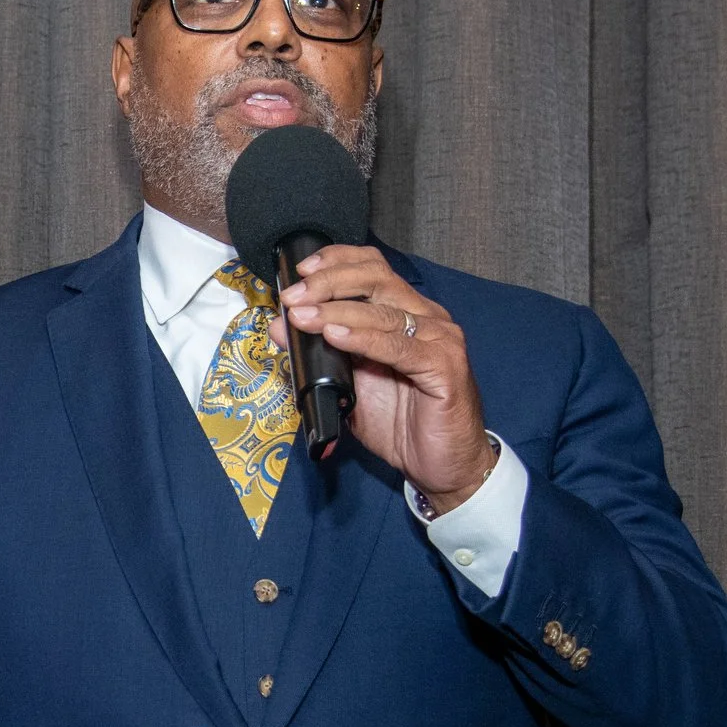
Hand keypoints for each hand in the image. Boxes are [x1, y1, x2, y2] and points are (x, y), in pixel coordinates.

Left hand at [271, 245, 495, 512]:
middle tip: (293, 297)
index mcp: (406, 314)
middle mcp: (427, 318)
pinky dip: (364, 339)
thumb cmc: (400, 423)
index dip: (337, 262)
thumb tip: (282, 326)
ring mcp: (439, 339)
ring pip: (383, 311)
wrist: (442, 464)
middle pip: (376, 280)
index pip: (373, 269)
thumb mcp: (349, 385)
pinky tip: (335, 336)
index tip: (300, 270)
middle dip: (328, 284)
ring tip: (303, 316)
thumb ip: (319, 354)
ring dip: (336, 311)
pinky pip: (399, 347)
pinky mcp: (444, 367)